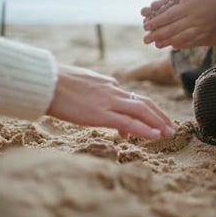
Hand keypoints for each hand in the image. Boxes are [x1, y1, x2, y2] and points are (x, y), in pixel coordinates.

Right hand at [46, 64, 174, 138]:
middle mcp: (112, 92)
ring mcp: (108, 103)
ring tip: (169, 133)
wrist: (45, 82)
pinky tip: (156, 136)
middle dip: (159, 115)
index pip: (131, 98)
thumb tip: (106, 88)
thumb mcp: (82, 80)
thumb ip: (96, 86)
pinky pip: (129, 123)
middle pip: (144, 103)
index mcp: (107, 85)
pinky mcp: (102, 115)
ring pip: (142, 111)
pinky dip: (145, 129)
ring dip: (158, 123)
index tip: (148, 122)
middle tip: (170, 126)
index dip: (143, 110)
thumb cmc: (57, 82)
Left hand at [142, 0, 215, 48]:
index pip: (168, 17)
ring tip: (157, 45)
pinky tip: (175, 46)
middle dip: (157, 35)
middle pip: (171, 29)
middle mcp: (194, 19)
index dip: (156, 22)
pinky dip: (183, 44)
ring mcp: (202, 28)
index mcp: (189, 7)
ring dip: (167, 42)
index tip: (146, 26)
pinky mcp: (210, 34)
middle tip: (145, 40)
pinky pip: (193, 42)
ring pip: (180, 38)